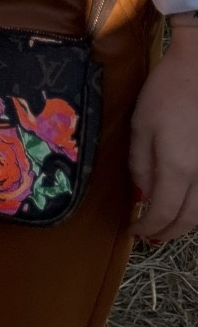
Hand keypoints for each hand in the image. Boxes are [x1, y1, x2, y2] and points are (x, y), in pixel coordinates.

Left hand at [130, 25, 197, 242]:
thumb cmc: (168, 91)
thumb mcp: (141, 125)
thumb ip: (141, 164)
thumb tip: (143, 193)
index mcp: (178, 168)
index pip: (164, 213)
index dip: (149, 227)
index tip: (135, 231)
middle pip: (190, 219)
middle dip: (169, 232)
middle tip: (152, 236)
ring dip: (188, 222)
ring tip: (169, 223)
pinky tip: (188, 201)